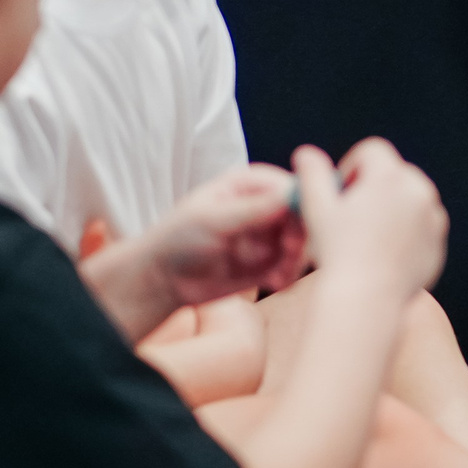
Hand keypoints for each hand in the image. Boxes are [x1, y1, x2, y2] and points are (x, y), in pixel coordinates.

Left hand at [141, 166, 307, 309]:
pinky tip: (273, 283)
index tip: (300, 223)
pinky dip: (289, 275)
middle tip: (290, 253)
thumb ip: (252, 210)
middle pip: (303, 214)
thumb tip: (290, 196)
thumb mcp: (213, 221)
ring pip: (303, 242)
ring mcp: (269, 234)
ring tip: (277, 276)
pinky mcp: (270, 261)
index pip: (289, 186)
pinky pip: (293, 266)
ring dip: (296, 259)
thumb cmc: (178, 239)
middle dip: (301, 235)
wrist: (163, 279)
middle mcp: (264, 206)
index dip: (302, 202)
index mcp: (249, 184)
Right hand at [293, 139, 447, 298]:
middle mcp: (418, 190)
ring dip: (391, 207)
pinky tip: (382, 252)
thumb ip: (313, 175)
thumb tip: (306, 153)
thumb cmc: (338, 253)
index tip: (340, 194)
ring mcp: (432, 216)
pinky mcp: (438, 241)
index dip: (351, 167)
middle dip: (373, 186)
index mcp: (390, 176)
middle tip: (351, 217)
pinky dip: (406, 230)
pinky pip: (421, 224)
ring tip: (366, 237)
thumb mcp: (317, 209)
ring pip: (409, 198)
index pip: (372, 151)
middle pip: (394, 172)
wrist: (367, 299)